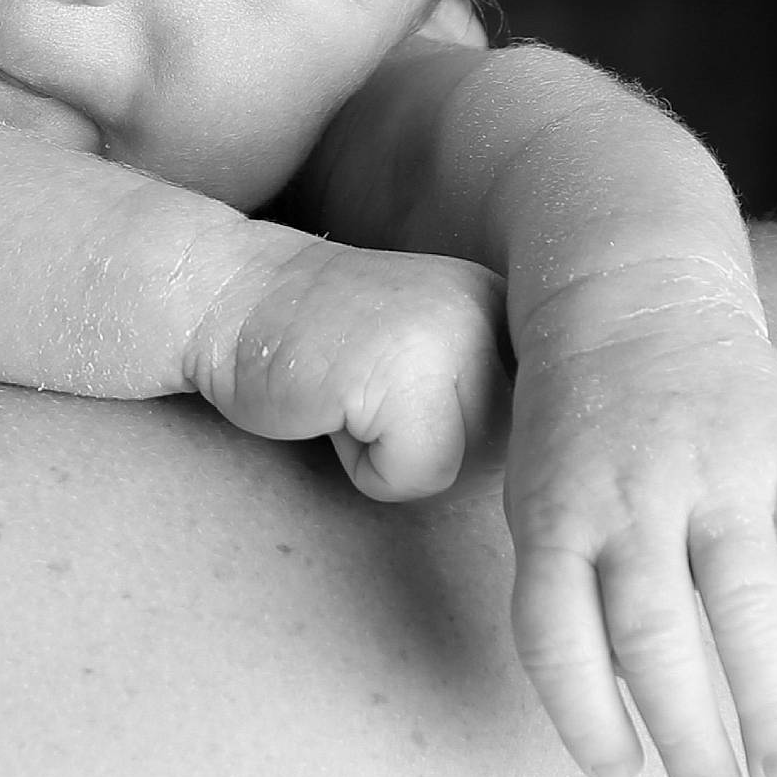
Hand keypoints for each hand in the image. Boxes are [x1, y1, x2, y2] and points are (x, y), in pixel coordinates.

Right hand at [184, 233, 512, 499]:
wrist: (232, 295)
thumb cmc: (324, 347)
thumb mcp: (432, 352)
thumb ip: (491, 392)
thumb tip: (544, 481)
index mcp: (507, 303)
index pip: (532, 429)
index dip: (458, 431)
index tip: (399, 387)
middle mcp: (494, 310)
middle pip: (500, 455)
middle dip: (427, 443)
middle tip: (367, 385)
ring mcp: (454, 335)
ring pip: (460, 470)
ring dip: (394, 453)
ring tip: (351, 391)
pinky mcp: (406, 372)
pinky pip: (412, 476)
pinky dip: (362, 463)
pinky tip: (332, 400)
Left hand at [506, 272, 776, 776]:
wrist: (627, 289)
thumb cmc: (575, 419)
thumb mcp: (537, 491)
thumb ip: (566, 585)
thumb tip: (620, 710)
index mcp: (559, 507)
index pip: (556, 635)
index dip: (584, 718)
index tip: (618, 772)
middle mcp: (635, 491)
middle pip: (654, 635)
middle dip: (687, 733)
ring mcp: (717, 465)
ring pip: (747, 602)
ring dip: (768, 702)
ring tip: (776, 770)